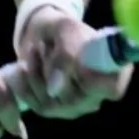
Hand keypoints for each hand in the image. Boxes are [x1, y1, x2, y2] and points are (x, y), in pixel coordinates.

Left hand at [12, 8, 132, 118]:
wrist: (45, 34)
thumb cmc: (64, 29)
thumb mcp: (66, 30)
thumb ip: (66, 55)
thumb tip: (54, 89)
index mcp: (115, 72)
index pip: (112, 89)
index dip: (94, 80)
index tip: (75, 62)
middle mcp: (98, 95)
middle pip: (76, 100)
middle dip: (52, 72)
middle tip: (39, 46)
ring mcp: (77, 106)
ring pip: (53, 104)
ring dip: (36, 75)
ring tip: (33, 50)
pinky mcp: (54, 110)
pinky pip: (37, 105)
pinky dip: (25, 85)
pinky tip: (23, 66)